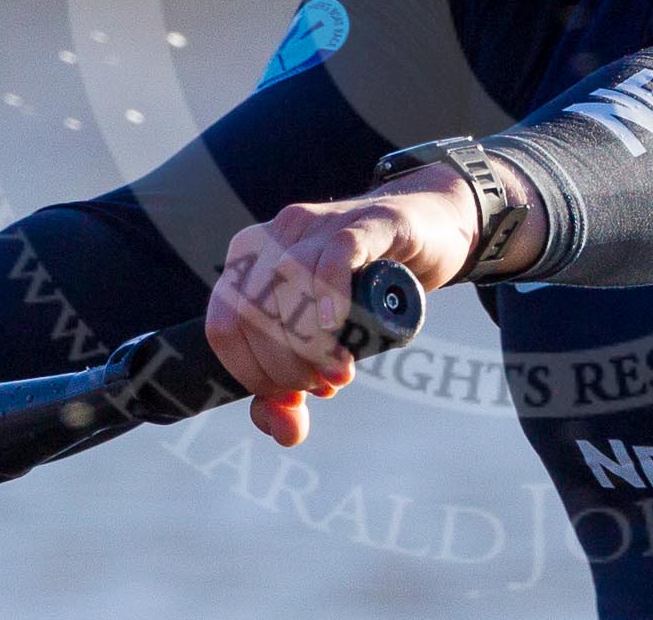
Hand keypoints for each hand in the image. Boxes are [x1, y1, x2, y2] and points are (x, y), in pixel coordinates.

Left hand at [205, 166, 479, 446]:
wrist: (429, 231)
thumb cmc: (369, 289)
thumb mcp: (325, 342)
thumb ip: (293, 388)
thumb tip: (285, 430)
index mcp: (251, 259)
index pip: (222, 327)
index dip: (252, 373)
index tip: (291, 394)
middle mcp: (276, 235)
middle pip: (251, 311)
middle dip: (283, 366)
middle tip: (323, 384)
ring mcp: (320, 223)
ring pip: (288, 283)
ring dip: (308, 343)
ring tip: (339, 371)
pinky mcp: (366, 222)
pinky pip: (335, 254)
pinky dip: (330, 297)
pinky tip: (338, 327)